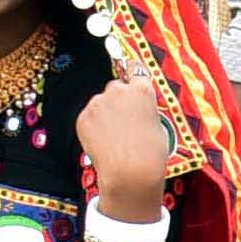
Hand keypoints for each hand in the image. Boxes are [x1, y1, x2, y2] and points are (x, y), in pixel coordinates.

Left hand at [78, 77, 178, 220]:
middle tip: (124, 122)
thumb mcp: (158, 124)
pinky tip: (104, 142)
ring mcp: (98, 103)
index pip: (134, 68)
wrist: (130, 173)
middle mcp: (118, 90)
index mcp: (141, 90)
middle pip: (115, 87)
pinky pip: (89, 118)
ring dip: (105, 115)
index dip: (132, 72)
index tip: (129, 72)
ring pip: (101, 103)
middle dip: (118, 100)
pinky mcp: (83, 117)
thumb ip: (144, 108)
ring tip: (115, 138)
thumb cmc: (149, 154)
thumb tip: (136, 108)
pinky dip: (94, 127)